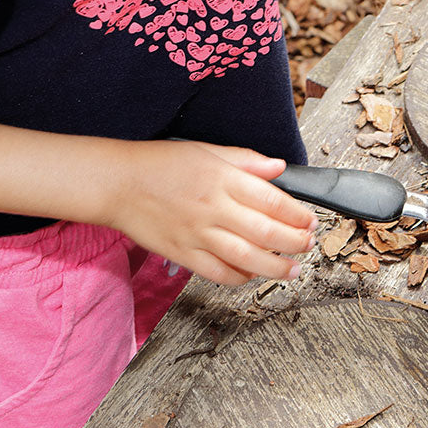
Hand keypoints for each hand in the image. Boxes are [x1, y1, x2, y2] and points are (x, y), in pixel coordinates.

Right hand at [102, 140, 317, 284]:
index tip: (310, 220)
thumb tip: (279, 168)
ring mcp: (197, 234)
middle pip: (265, 232)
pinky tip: (252, 274)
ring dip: (275, 267)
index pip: (272, 200)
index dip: (297, 214)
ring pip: (245, 257)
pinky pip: (216, 272)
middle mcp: (212, 208)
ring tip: (292, 270)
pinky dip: (239, 277)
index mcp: (222, 179)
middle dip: (294, 242)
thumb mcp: (207, 150)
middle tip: (308, 244)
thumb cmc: (161, 163)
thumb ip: (246, 160)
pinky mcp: (182, 254)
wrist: (117, 183)